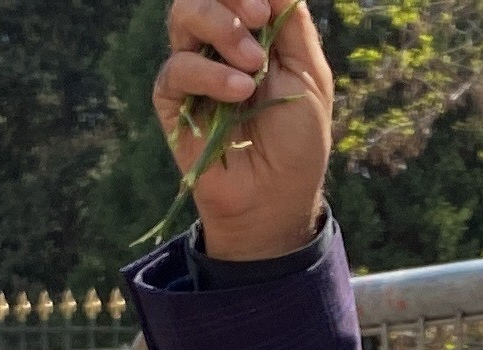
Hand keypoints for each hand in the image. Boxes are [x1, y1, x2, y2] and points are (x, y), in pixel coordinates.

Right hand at [157, 0, 333, 261]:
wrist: (276, 197)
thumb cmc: (298, 140)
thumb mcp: (310, 73)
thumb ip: (292, 22)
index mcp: (251, 30)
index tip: (267, 5)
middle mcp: (217, 43)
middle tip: (259, 17)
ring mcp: (193, 69)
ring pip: (183, 17)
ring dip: (221, 28)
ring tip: (253, 65)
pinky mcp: (172, 101)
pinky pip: (176, 69)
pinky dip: (208, 73)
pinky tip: (238, 94)